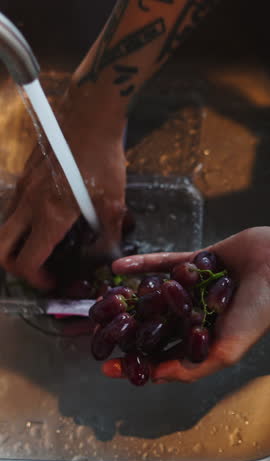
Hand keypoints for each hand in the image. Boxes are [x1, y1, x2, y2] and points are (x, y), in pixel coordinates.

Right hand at [0, 82, 125, 288]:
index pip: (26, 261)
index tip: (51, 280)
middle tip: (38, 268)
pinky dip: (22, 223)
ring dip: (17, 244)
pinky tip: (49, 217)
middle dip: (14, 266)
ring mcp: (22, 188)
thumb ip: (107, 235)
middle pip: (0, 248)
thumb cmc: (102, 158)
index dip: (36, 279)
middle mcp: (28, 204)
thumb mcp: (113, 201)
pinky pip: (13, 208)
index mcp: (49, 215)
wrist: (89, 115)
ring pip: (4, 227)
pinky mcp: (24, 176)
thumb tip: (105, 257)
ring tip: (44, 245)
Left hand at [103, 227, 269, 382]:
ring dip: (129, 296)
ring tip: (102, 301)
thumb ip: (192, 367)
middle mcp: (195, 313)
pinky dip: (141, 265)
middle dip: (126, 329)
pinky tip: (118, 267)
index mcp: (201, 338)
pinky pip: (164, 263)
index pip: (163, 354)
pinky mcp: (194, 262)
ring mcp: (193, 287)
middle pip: (153, 324)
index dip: (137, 362)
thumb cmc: (259, 311)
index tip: (109, 366)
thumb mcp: (226, 350)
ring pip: (154, 293)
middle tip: (98, 331)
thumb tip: (155, 377)